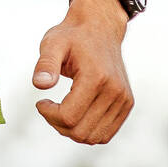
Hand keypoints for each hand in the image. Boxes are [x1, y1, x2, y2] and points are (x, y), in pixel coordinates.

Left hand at [33, 0, 133, 143]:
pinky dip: (87, 131)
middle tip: (49, 108)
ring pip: (93, 138)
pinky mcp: (127, 104)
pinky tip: (76, 113)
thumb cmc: (72, 36)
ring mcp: (124, 100)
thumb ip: (46, 64)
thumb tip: (40, 84)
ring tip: (62, 111)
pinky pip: (105, 134)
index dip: (48, 114)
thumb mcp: (53, 44)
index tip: (41, 101)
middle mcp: (115, 91)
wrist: (100, 28)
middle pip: (80, 132)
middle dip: (58, 124)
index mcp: (97, 78)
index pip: (69, 117)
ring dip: (71, 130)